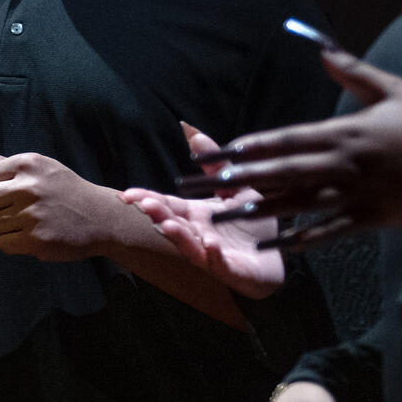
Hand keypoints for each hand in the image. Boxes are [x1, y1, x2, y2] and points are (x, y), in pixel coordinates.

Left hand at [0, 149, 134, 261]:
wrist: (102, 217)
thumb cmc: (62, 190)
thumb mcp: (35, 169)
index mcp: (27, 163)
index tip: (20, 191)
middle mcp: (28, 186)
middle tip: (21, 209)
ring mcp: (32, 215)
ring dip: (4, 227)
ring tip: (30, 222)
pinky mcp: (37, 240)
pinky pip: (2, 244)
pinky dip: (14, 243)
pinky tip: (33, 236)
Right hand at [120, 122, 286, 297]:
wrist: (274, 259)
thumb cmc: (252, 225)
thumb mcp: (236, 189)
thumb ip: (215, 165)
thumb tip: (192, 132)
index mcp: (195, 215)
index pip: (166, 205)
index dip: (146, 199)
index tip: (126, 194)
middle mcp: (197, 234)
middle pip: (172, 223)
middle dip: (158, 214)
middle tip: (144, 204)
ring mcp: (211, 254)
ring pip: (189, 246)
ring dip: (178, 236)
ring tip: (169, 225)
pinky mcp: (231, 270)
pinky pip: (220, 264)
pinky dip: (213, 255)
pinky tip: (211, 244)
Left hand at [193, 50, 401, 246]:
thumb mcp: (393, 89)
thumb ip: (352, 71)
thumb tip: (321, 47)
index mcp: (346, 132)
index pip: (289, 139)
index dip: (253, 146)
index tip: (222, 150)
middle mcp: (344, 164)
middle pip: (284, 172)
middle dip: (243, 178)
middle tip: (208, 184)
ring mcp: (356, 194)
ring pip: (299, 203)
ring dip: (261, 209)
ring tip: (227, 213)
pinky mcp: (371, 218)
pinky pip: (330, 231)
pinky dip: (303, 239)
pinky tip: (276, 245)